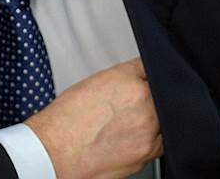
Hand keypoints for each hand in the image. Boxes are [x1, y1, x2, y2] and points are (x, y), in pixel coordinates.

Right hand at [25, 58, 162, 178]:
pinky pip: (163, 140)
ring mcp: (148, 128)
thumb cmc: (66, 121)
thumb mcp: (93, 82)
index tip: (143, 78)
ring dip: (153, 116)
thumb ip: (122, 77)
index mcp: (127, 79)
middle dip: (148, 95)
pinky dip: (153, 137)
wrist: (54, 152)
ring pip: (164, 115)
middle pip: (160, 91)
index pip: (149, 67)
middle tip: (128, 104)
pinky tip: (134, 136)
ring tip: (127, 122)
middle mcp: (142, 101)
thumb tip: (137, 76)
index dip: (145, 73)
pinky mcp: (148, 151)